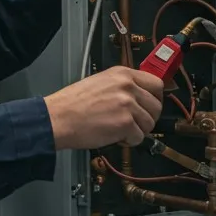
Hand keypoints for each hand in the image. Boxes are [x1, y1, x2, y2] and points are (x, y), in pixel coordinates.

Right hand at [43, 66, 164, 149]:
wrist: (58, 118)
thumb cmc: (73, 103)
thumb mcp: (101, 82)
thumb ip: (122, 86)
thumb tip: (141, 96)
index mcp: (123, 73)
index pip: (156, 84)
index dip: (155, 99)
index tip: (149, 107)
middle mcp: (128, 86)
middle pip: (156, 106)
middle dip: (147, 118)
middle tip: (133, 123)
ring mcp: (128, 104)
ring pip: (149, 123)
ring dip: (137, 131)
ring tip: (119, 130)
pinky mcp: (126, 123)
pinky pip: (139, 137)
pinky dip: (129, 142)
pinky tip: (114, 136)